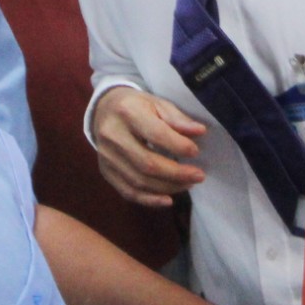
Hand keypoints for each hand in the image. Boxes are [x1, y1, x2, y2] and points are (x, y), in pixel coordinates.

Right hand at [90, 87, 205, 206]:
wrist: (104, 110)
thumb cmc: (137, 106)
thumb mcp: (158, 104)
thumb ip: (178, 119)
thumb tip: (199, 132)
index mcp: (127, 112)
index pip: (156, 134)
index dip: (179, 146)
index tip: (195, 152)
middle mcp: (112, 135)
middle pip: (147, 163)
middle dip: (177, 173)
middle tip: (198, 175)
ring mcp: (106, 156)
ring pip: (139, 181)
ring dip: (168, 187)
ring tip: (188, 184)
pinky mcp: (105, 171)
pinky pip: (128, 192)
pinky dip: (150, 200)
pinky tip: (168, 200)